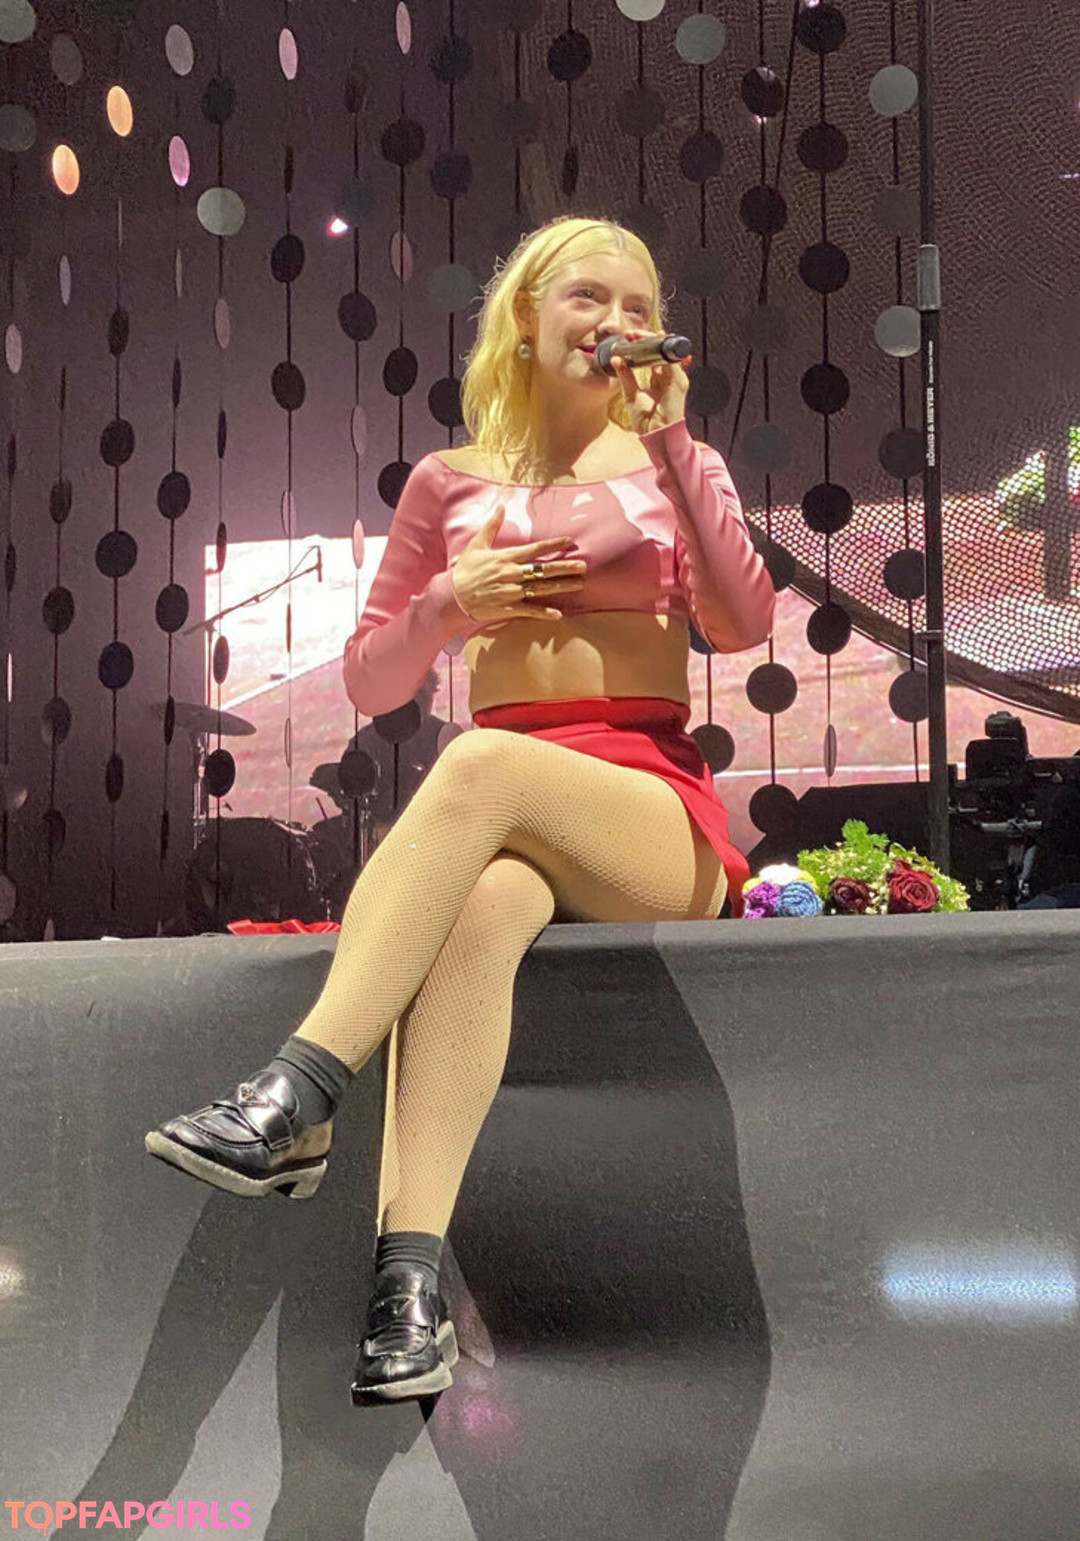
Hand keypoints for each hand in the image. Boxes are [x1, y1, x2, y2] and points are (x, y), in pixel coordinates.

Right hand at [449, 506, 586, 623]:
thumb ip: (492, 526)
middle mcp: (512, 574)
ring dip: (561, 586)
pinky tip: (558, 614)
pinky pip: (529, 610)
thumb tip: (501, 507)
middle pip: (543, 569)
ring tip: (579, 584)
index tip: (570, 542)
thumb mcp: (477, 545)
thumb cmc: (465, 570)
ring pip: (541, 588)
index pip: (535, 549)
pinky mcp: (507, 607)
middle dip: (564, 567)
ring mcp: (511, 591)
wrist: (452, 596)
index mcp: (506, 557)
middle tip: (583, 566)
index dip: (554, 545)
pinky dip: (543, 612)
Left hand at [612, 331, 693, 435]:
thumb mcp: (631, 394)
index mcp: (659, 379)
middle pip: (660, 350)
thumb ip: (626, 376)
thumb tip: (616, 358)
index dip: (641, 345)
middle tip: (631, 334)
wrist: (656, 436)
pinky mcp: (679, 381)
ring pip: (666, 351)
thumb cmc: (646, 422)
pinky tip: (650, 343)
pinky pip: (671, 360)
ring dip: (652, 340)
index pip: (653, 355)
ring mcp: (676, 378)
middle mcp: (669, 376)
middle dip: (646, 338)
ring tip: (637, 337)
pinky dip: (661, 350)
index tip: (627, 338)